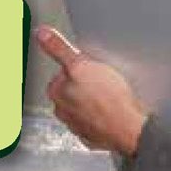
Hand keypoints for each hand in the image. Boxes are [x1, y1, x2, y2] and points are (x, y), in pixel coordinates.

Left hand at [35, 25, 148, 156]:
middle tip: (101, 80)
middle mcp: (63, 112)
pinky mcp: (92, 137)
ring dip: (93, 101)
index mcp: (56, 93)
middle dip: (85, 85)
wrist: (129, 127)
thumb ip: (59, 48)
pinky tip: (112, 110)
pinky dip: (102, 116)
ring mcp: (78, 127)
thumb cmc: (108, 98)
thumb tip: (41, 34)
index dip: (78, 68)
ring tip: (109, 95)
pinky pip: (95, 122)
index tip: (89, 68)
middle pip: (72, 91)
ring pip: (83, 107)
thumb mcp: (81, 63)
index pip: (61, 74)